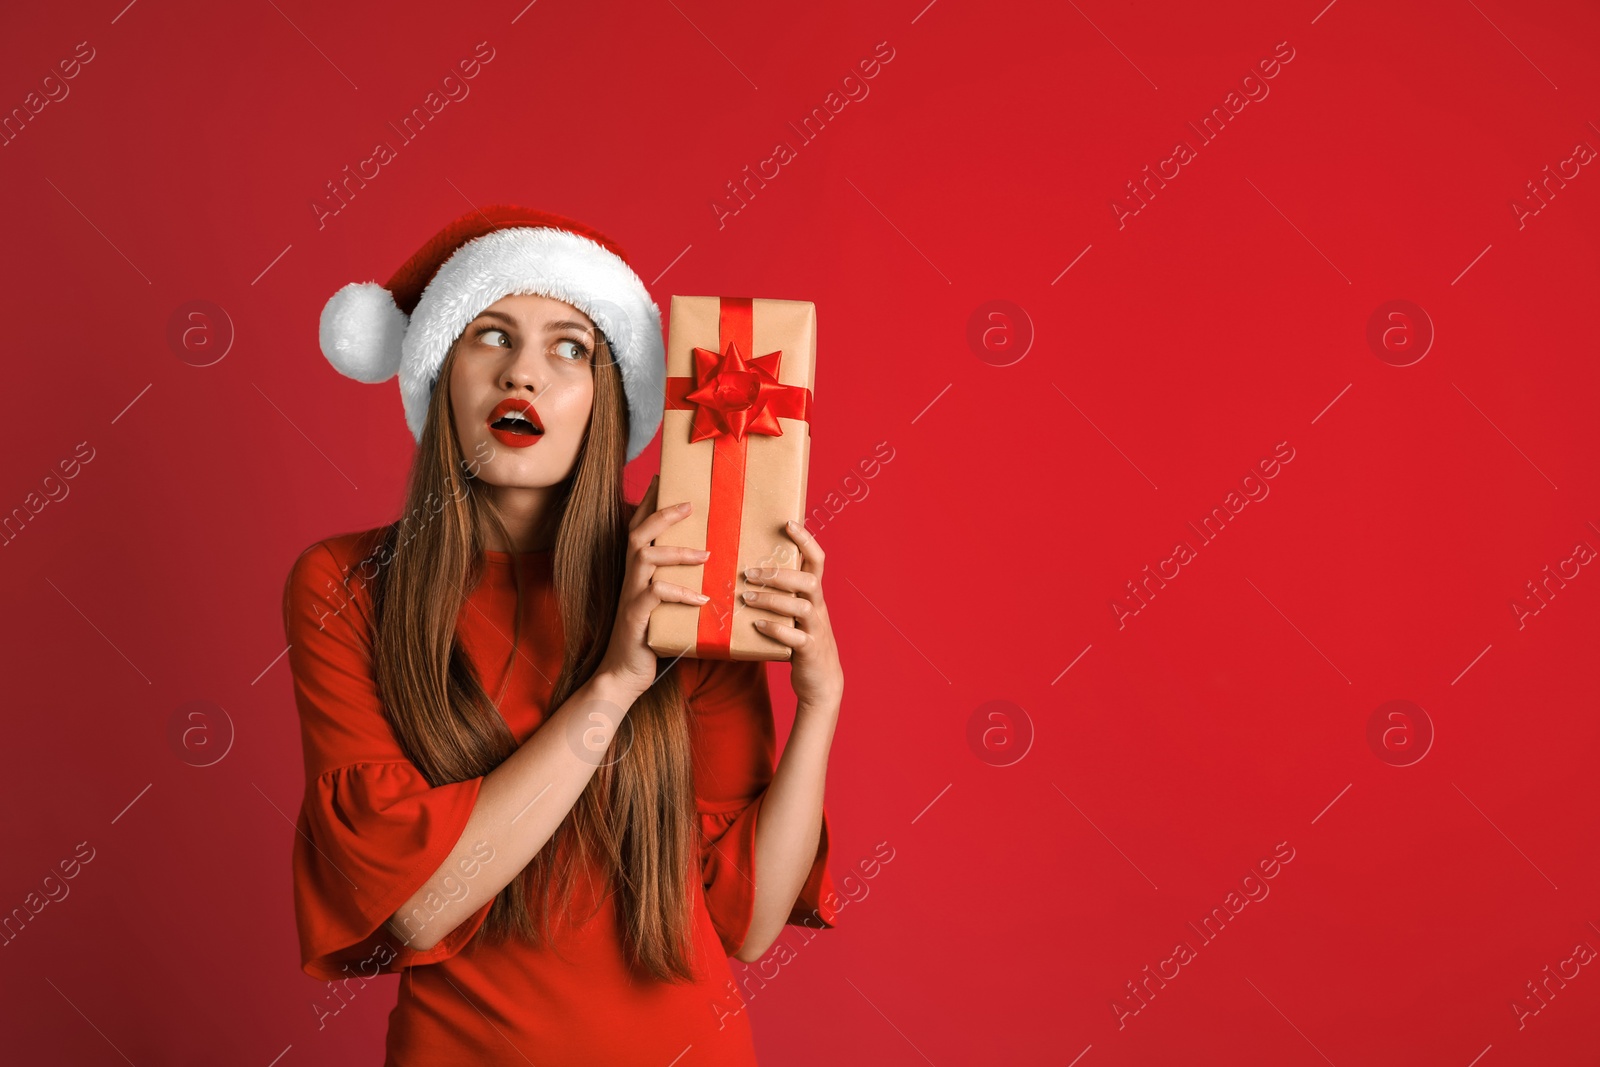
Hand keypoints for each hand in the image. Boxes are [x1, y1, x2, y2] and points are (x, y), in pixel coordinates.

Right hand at [596, 474, 711, 701]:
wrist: (624, 673)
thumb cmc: (651, 636)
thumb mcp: (667, 605)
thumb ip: (680, 582)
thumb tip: (714, 564)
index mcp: (637, 570)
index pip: (638, 527)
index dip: (649, 502)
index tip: (663, 479)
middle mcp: (630, 577)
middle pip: (638, 533)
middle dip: (663, 515)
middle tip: (690, 505)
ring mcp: (630, 595)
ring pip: (645, 559)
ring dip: (678, 553)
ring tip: (708, 556)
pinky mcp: (635, 616)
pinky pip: (656, 595)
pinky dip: (681, 595)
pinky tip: (703, 601)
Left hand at [742, 518, 842, 712]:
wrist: (821, 682)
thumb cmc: (801, 642)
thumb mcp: (794, 614)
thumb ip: (781, 595)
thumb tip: (747, 573)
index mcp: (814, 595)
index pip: (817, 560)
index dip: (806, 540)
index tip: (788, 523)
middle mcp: (818, 608)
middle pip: (807, 580)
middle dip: (778, 574)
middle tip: (749, 573)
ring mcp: (816, 629)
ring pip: (800, 606)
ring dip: (771, 599)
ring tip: (746, 597)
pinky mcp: (809, 650)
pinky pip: (795, 636)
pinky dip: (775, 629)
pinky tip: (756, 625)